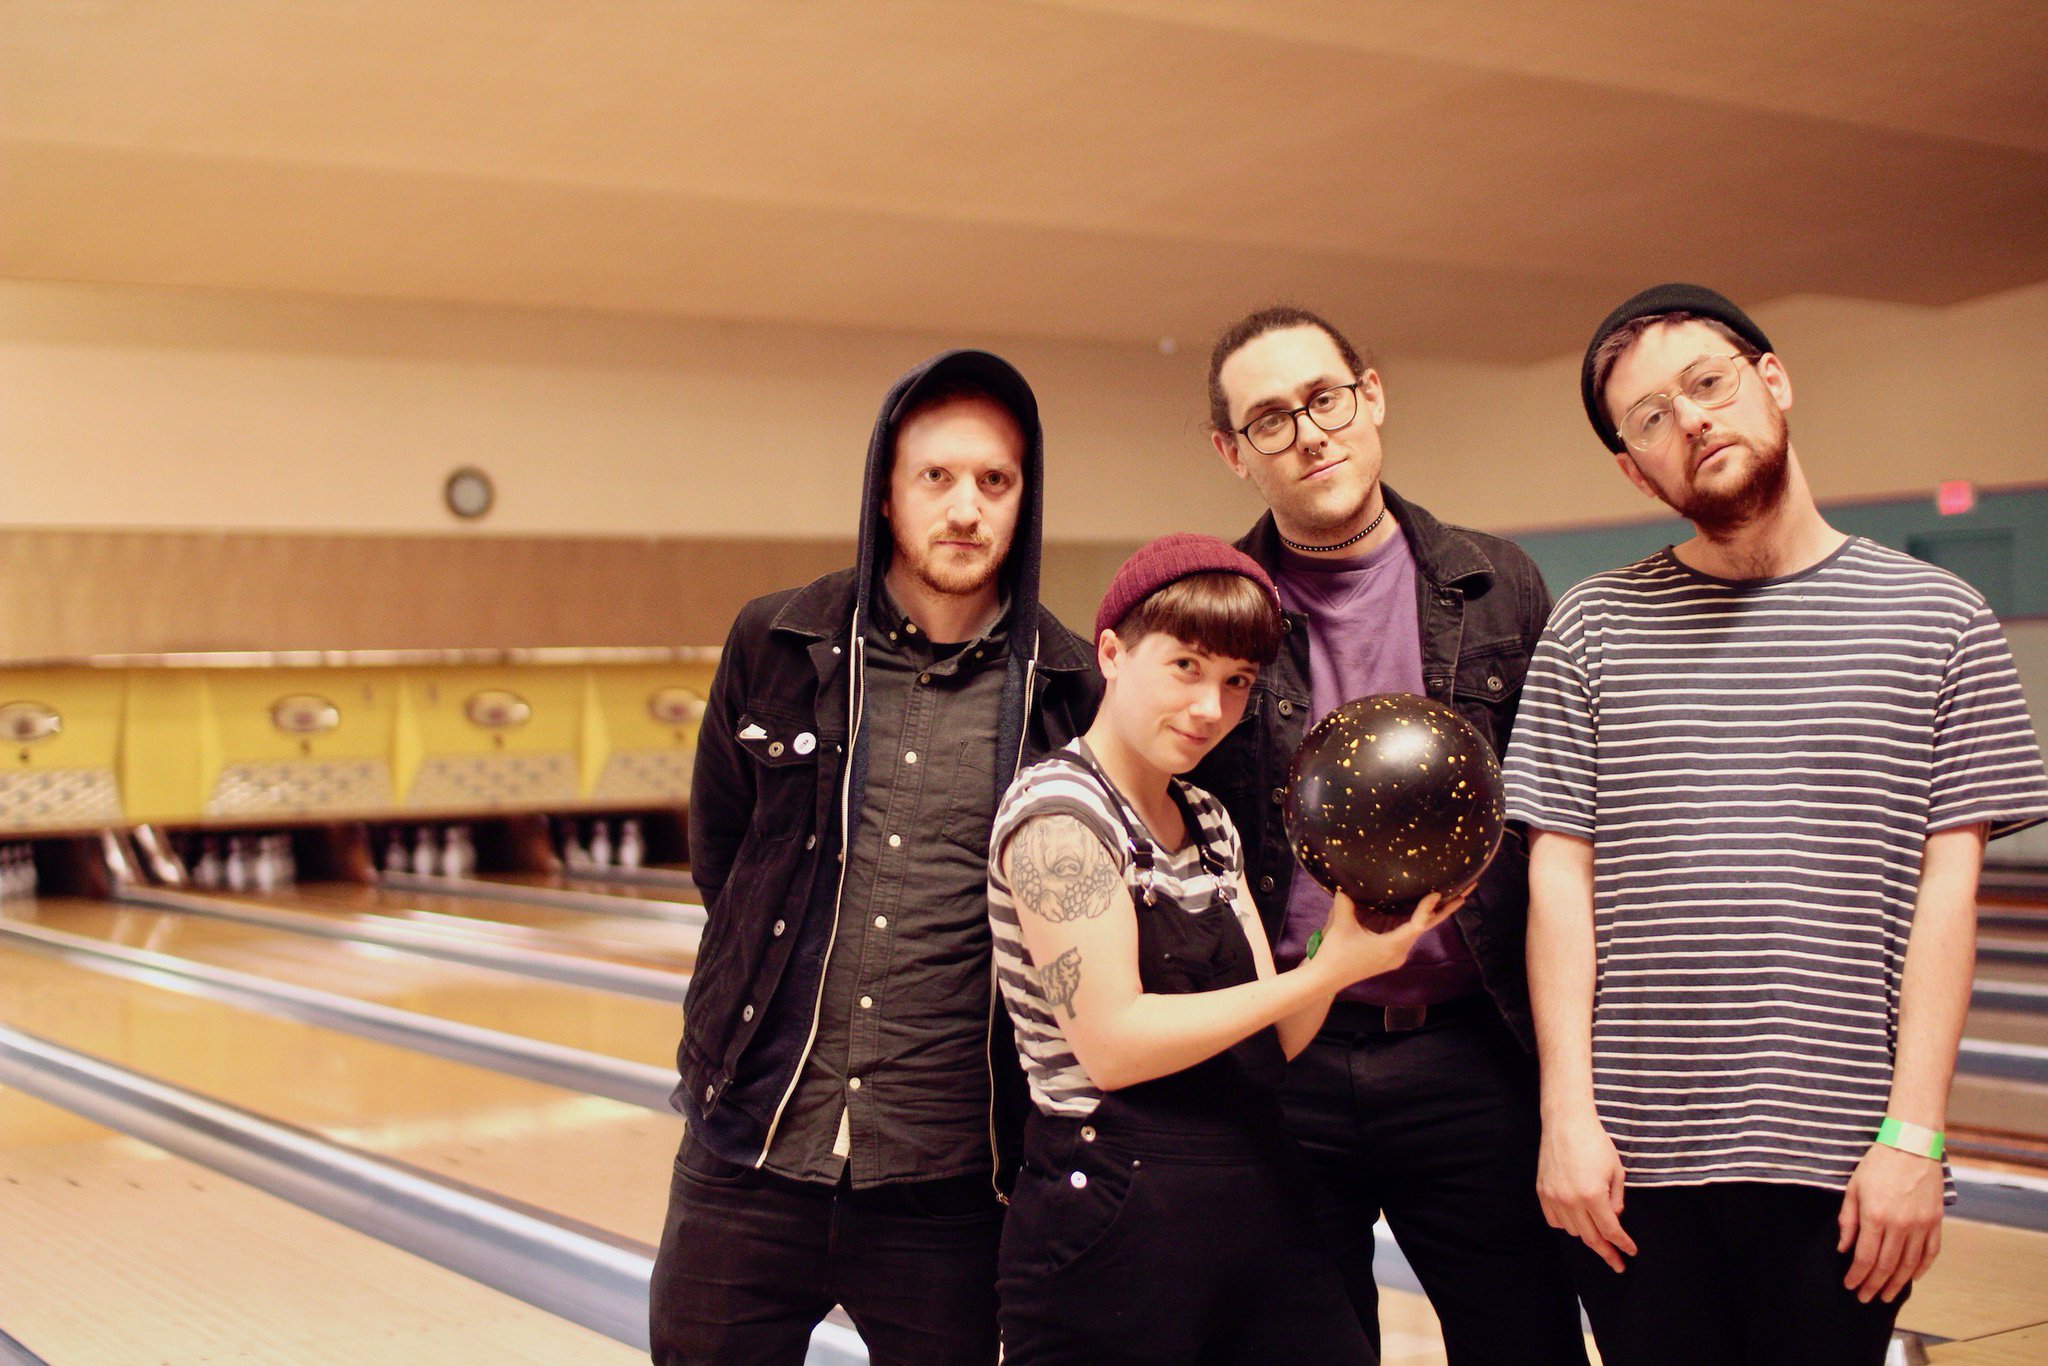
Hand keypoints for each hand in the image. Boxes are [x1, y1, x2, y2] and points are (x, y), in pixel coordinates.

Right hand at [1311, 888, 1462, 987]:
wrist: (1326, 979)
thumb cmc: (1334, 953)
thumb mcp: (1340, 924)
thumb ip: (1346, 901)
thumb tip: (1346, 882)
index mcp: (1391, 947)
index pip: (1417, 925)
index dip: (1428, 908)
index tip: (1438, 892)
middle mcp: (1399, 953)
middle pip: (1427, 927)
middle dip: (1446, 909)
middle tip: (1466, 891)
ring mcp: (1395, 956)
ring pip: (1419, 931)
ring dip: (1433, 914)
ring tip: (1449, 895)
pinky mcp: (1389, 956)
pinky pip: (1408, 934)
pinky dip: (1416, 919)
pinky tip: (1420, 908)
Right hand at [1537, 1110, 1635, 1272]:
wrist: (1566, 1123)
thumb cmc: (1595, 1143)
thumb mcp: (1616, 1171)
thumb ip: (1617, 1199)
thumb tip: (1613, 1219)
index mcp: (1593, 1195)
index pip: (1610, 1230)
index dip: (1622, 1244)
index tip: (1630, 1253)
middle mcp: (1572, 1200)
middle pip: (1591, 1238)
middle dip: (1607, 1253)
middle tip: (1617, 1264)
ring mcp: (1554, 1197)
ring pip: (1573, 1231)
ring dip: (1587, 1234)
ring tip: (1597, 1229)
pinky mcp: (1542, 1192)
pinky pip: (1554, 1220)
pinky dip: (1567, 1224)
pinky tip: (1576, 1219)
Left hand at [1838, 1142, 1944, 1302]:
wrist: (1911, 1146)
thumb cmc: (1878, 1164)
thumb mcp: (1853, 1188)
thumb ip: (1848, 1220)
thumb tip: (1843, 1248)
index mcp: (1875, 1216)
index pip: (1865, 1257)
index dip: (1857, 1275)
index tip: (1850, 1286)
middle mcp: (1899, 1225)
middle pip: (1886, 1265)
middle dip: (1874, 1285)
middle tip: (1866, 1298)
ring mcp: (1921, 1225)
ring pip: (1909, 1264)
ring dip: (1897, 1283)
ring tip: (1887, 1295)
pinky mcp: (1936, 1221)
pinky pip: (1930, 1252)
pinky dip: (1922, 1268)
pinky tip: (1912, 1277)